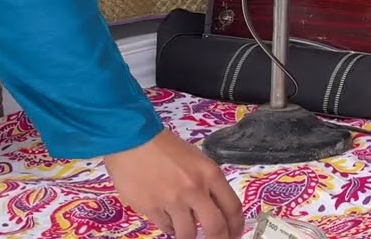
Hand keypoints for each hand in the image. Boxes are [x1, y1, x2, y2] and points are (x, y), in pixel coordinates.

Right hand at [104, 129, 242, 238]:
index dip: (236, 227)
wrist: (133, 141)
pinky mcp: (151, 209)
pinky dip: (169, 226)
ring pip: (188, 234)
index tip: (235, 235)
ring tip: (185, 227)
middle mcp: (195, 189)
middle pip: (216, 228)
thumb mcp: (197, 160)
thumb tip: (214, 209)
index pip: (233, 208)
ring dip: (188, 234)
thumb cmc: (166, 148)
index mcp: (210, 174)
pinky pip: (166, 227)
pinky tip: (167, 216)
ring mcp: (173, 201)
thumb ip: (207, 184)